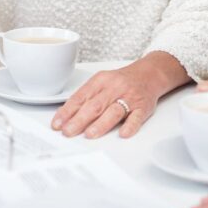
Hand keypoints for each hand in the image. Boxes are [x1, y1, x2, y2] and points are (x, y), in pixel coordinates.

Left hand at [52, 58, 175, 138]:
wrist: (149, 74)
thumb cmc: (121, 81)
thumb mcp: (101, 82)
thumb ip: (85, 97)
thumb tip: (65, 116)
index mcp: (101, 81)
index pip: (81, 97)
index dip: (68, 111)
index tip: (58, 123)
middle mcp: (114, 88)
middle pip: (95, 105)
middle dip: (79, 119)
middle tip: (68, 132)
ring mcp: (130, 98)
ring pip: (114, 111)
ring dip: (101, 123)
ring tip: (89, 134)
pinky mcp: (143, 107)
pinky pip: (137, 117)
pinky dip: (130, 126)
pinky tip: (123, 133)